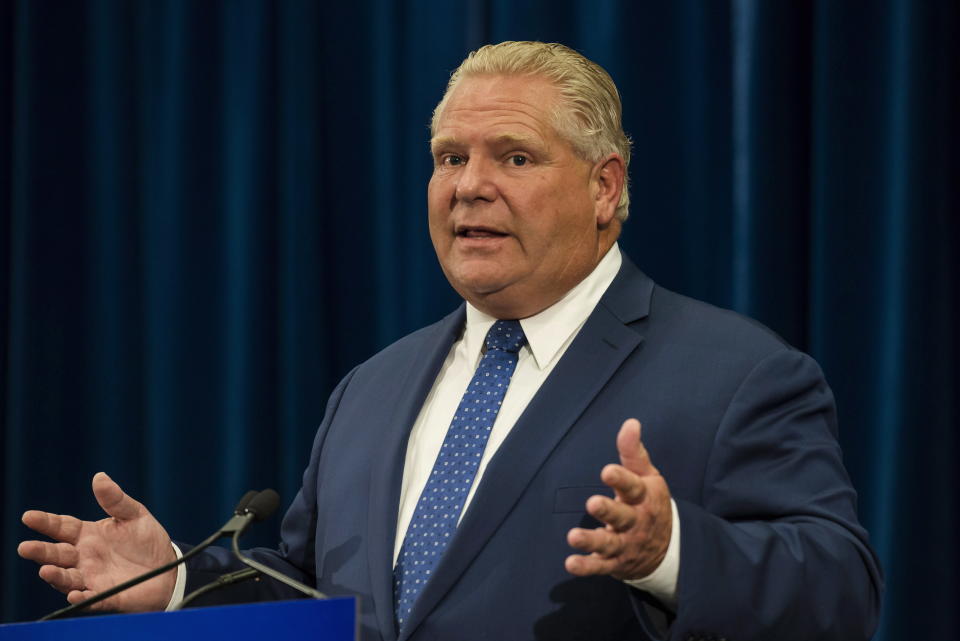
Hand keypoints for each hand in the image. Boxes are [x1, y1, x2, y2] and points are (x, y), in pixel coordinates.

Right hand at [18, 472, 176, 611]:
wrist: (168, 568)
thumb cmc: (147, 540)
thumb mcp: (135, 515)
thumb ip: (115, 500)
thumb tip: (99, 477)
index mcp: (88, 535)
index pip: (62, 527)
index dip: (45, 522)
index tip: (28, 517)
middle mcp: (84, 558)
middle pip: (57, 554)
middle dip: (41, 551)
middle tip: (25, 547)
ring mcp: (92, 578)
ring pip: (67, 578)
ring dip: (56, 576)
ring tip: (46, 570)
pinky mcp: (106, 596)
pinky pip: (91, 598)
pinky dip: (81, 597)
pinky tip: (75, 593)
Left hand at [565, 419, 671, 579]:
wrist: (669, 549)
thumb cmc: (649, 503)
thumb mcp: (647, 476)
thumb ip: (634, 452)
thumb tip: (630, 422)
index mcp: (644, 498)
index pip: (633, 487)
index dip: (621, 479)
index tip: (607, 471)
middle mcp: (636, 522)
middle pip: (622, 516)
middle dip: (608, 511)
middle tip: (592, 503)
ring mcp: (626, 544)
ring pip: (609, 543)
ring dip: (591, 540)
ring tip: (573, 536)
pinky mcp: (615, 562)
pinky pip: (600, 566)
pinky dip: (586, 566)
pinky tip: (570, 563)